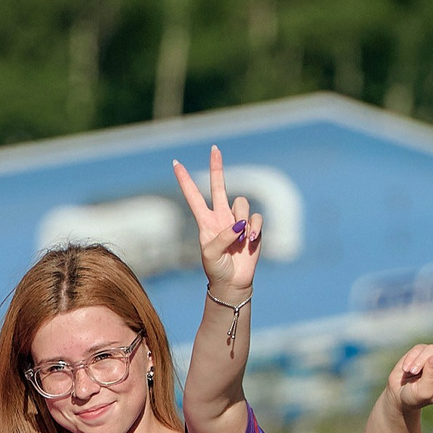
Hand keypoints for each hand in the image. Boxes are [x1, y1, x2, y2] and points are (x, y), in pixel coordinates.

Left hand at [174, 145, 263, 297]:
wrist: (232, 283)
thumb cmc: (216, 269)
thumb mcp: (211, 254)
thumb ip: (222, 236)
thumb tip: (240, 223)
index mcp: (205, 221)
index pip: (193, 197)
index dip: (185, 180)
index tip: (175, 164)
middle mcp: (221, 217)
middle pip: (219, 186)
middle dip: (217, 168)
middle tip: (214, 149)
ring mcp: (237, 221)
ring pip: (242, 204)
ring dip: (243, 220)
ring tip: (240, 240)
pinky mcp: (253, 228)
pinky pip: (257, 218)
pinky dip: (255, 228)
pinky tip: (251, 240)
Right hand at [386, 326, 432, 413]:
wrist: (399, 393)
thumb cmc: (414, 398)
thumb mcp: (423, 393)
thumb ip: (430, 376)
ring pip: (432, 351)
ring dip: (420, 363)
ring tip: (410, 373)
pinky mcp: (423, 350)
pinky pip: (420, 350)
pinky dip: (412, 359)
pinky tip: (406, 369)